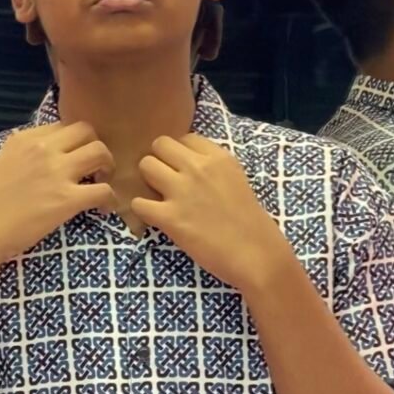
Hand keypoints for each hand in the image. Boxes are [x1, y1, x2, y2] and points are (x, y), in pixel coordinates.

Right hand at [0, 122, 117, 265]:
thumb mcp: (2, 164)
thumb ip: (24, 156)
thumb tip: (40, 159)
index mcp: (25, 139)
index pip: (63, 126)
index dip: (75, 142)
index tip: (76, 158)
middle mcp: (43, 149)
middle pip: (87, 131)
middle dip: (97, 147)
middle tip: (96, 168)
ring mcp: (57, 172)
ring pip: (101, 153)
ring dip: (108, 168)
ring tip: (102, 184)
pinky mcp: (67, 199)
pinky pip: (104, 190)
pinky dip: (110, 200)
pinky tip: (104, 209)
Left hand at [132, 133, 291, 293]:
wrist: (256, 255)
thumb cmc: (251, 223)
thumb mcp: (237, 180)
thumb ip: (213, 169)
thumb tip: (189, 165)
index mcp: (218, 158)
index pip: (184, 138)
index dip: (179, 154)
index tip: (182, 169)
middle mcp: (198, 168)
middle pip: (159, 145)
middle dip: (159, 161)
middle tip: (165, 181)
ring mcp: (182, 192)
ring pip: (145, 166)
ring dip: (147, 181)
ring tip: (157, 197)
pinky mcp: (170, 218)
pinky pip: (138, 203)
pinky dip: (141, 210)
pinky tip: (152, 217)